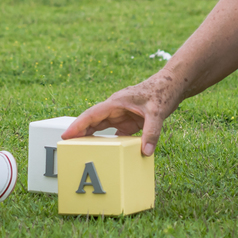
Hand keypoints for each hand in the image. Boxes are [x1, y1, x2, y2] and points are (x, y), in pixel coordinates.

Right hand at [62, 80, 180, 156]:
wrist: (172, 85)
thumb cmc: (162, 92)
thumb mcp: (157, 113)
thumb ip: (152, 132)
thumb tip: (146, 152)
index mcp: (116, 102)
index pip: (92, 114)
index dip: (78, 125)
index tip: (66, 135)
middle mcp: (115, 108)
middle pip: (93, 121)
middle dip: (79, 133)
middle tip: (66, 147)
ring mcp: (121, 114)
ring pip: (101, 127)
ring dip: (91, 138)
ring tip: (79, 151)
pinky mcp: (128, 120)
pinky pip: (113, 132)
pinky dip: (108, 141)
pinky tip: (104, 153)